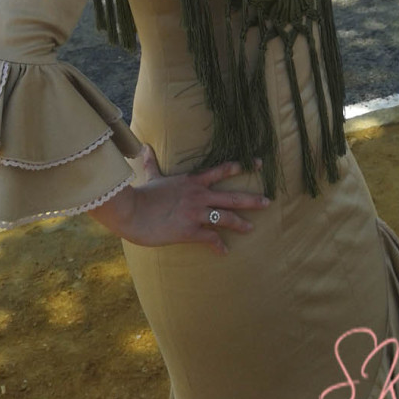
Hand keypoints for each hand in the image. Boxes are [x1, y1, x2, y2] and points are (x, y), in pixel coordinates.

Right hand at [93, 144, 270, 255]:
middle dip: (251, 199)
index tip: (257, 164)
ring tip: (251, 228)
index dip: (240, 167)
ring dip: (240, 223)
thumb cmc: (141, 194)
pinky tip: (223, 251)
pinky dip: (218, 245)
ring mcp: (195, 213)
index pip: (220, 171)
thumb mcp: (150, 176)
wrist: (130, 210)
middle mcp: (198, 195)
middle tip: (268, 201)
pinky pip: (210, 238)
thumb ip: (151, 163)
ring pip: (226, 217)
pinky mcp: (189, 231)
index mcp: (192, 181)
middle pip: (231, 197)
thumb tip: (145, 148)